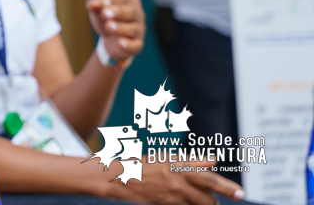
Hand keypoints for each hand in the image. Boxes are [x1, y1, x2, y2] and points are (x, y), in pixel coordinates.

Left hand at [86, 0, 144, 60]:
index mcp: (129, 1)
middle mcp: (138, 14)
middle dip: (119, 12)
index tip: (103, 2)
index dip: (112, 0)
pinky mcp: (137, 45)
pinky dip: (129, 45)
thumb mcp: (98, 8)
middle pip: (132, 12)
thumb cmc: (105, 17)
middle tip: (104, 13)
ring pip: (134, 29)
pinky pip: (136, 45)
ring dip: (120, 28)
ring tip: (108, 26)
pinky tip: (121, 43)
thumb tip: (91, 4)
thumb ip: (94, 3)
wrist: (109, 38)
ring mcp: (139, 30)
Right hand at [102, 158, 243, 204]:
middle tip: (238, 195)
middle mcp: (177, 177)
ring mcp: (172, 192)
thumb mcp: (167, 158)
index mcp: (178, 163)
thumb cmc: (144, 165)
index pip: (207, 175)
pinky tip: (187, 201)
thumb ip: (191, 161)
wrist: (119, 177)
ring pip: (201, 202)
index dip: (226, 185)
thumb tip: (213, 160)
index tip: (240, 193)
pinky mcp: (166, 203)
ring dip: (207, 203)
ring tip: (208, 201)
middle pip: (208, 190)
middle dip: (224, 194)